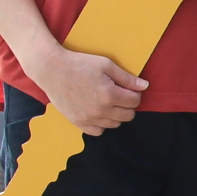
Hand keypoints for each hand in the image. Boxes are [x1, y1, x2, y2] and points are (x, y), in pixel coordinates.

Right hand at [31, 48, 146, 134]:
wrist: (51, 69)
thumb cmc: (79, 64)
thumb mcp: (106, 65)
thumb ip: (127, 78)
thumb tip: (144, 86)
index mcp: (109, 95)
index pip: (135, 101)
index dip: (134, 93)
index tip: (127, 88)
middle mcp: (100, 110)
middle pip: (128, 115)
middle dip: (128, 105)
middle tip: (118, 94)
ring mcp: (89, 118)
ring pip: (115, 124)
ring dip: (116, 114)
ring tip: (107, 101)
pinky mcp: (78, 122)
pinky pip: (98, 131)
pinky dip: (102, 123)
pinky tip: (98, 111)